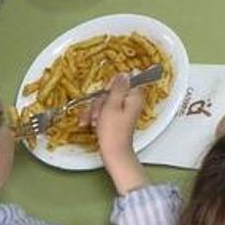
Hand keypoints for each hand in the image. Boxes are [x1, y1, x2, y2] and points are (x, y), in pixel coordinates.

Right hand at [84, 74, 147, 193]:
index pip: (125, 80)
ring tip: (93, 122)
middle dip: (100, 101)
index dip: (112, 85)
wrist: (112, 152)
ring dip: (95, 111)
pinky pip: (102, 111)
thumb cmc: (113, 131)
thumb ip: (118, 87)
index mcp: (134, 97)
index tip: (107, 93)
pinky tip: (90, 124)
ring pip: (104, 102)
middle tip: (99, 113)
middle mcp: (130, 102)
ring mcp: (122, 111)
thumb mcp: (112, 105)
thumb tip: (126, 73)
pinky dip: (95, 117)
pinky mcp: (114, 119)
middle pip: (111, 91)